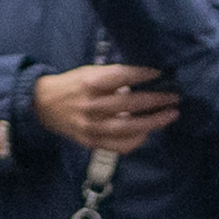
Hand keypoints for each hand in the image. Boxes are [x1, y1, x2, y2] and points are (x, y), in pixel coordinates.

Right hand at [31, 60, 175, 154]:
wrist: (43, 105)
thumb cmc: (72, 85)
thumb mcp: (89, 72)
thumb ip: (113, 76)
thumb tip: (146, 77)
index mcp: (90, 83)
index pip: (122, 77)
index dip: (143, 75)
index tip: (160, 73)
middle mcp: (91, 105)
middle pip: (129, 104)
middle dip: (156, 101)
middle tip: (174, 98)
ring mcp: (91, 126)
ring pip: (127, 128)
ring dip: (153, 122)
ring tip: (170, 115)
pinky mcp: (90, 141)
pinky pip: (118, 145)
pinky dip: (136, 141)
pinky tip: (148, 133)